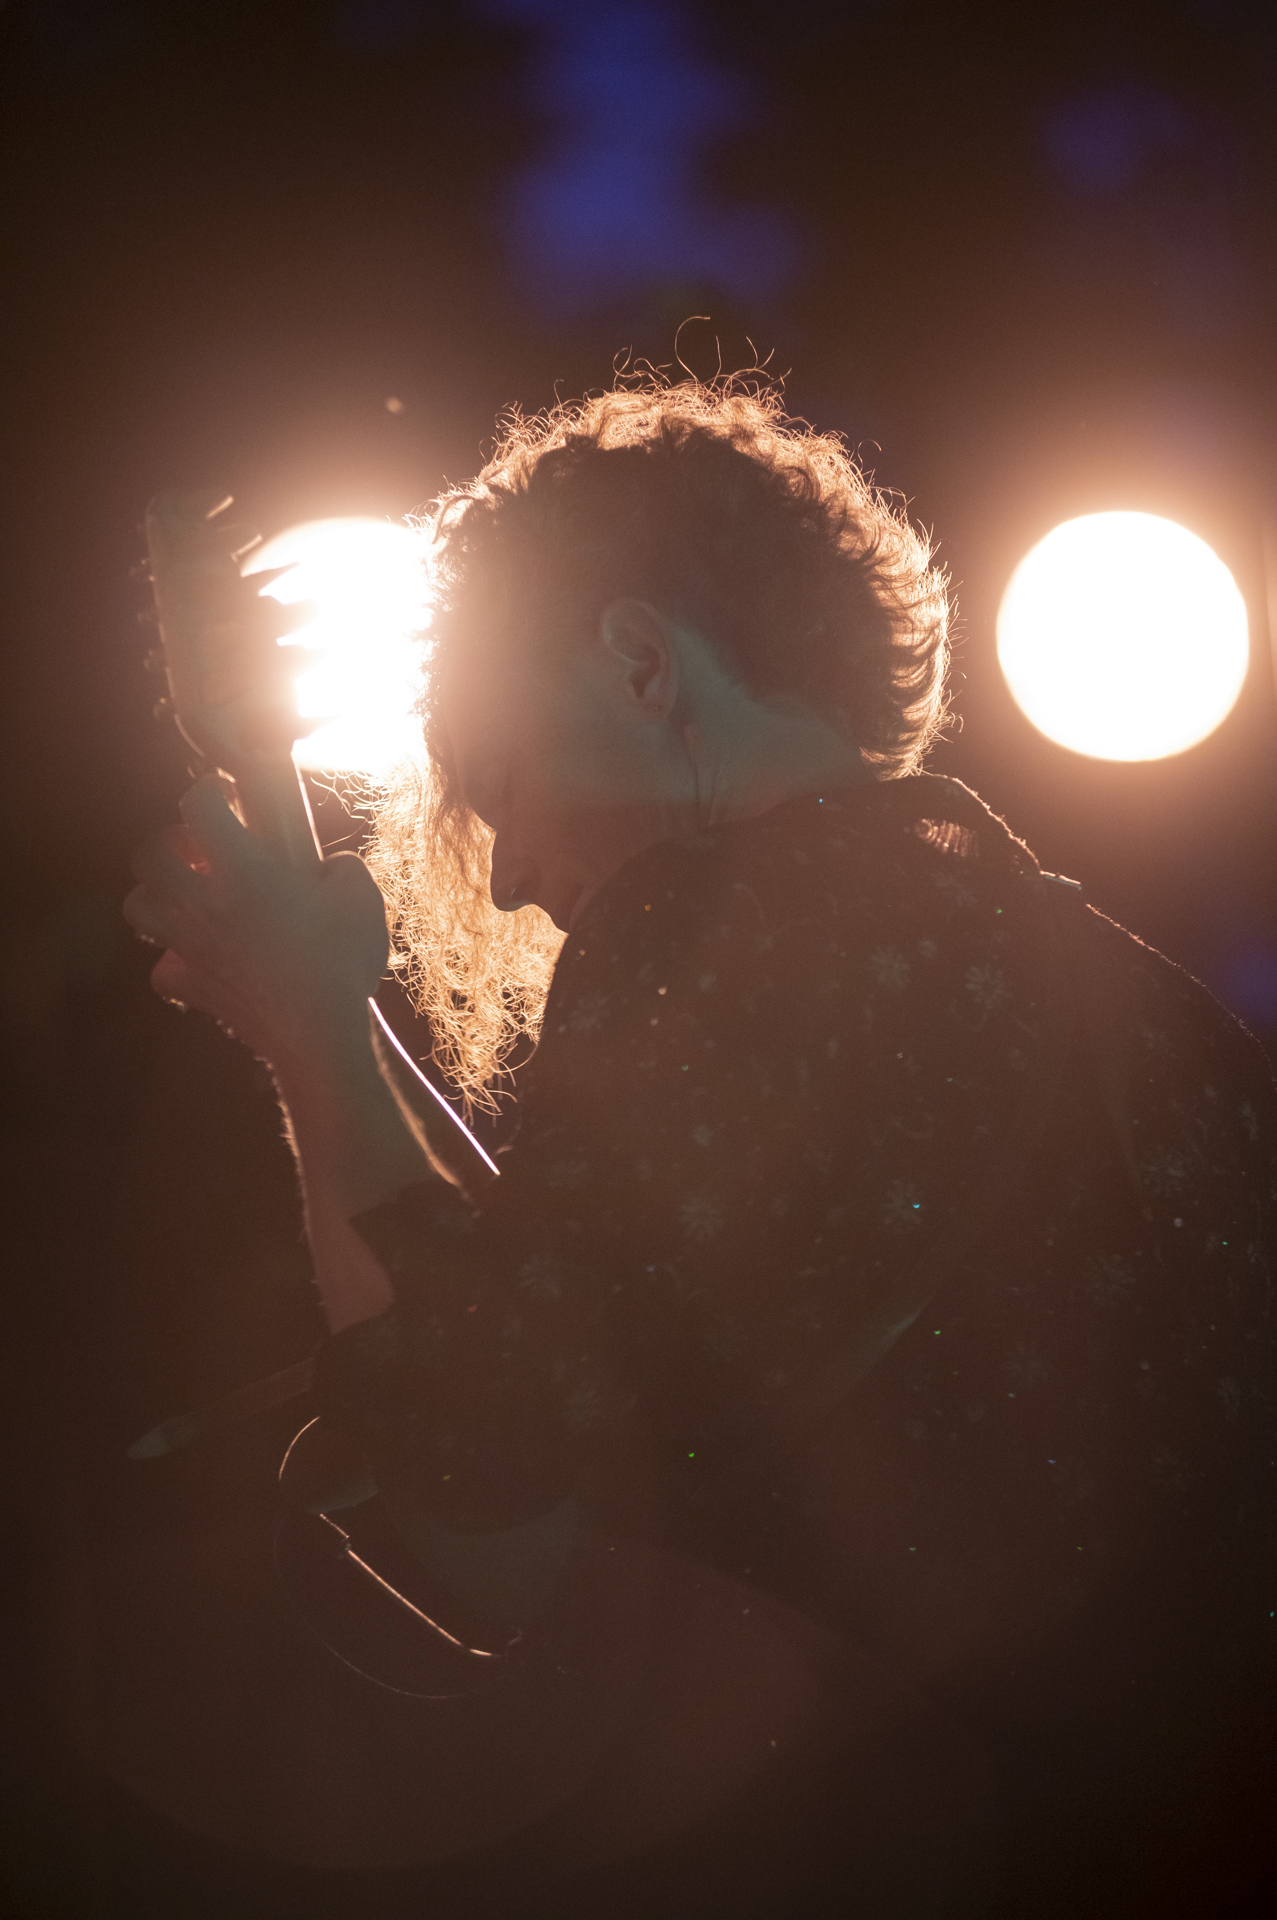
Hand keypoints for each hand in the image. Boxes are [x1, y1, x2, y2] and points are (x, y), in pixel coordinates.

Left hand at [124, 778, 389, 1073]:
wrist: (320, 1034)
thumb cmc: (342, 961)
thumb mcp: (362, 897)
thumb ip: (343, 867)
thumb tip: (333, 865)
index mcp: (241, 869)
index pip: (198, 804)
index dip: (210, 788)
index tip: (227, 792)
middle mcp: (203, 902)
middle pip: (149, 854)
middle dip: (170, 842)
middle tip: (201, 848)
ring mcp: (190, 946)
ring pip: (138, 906)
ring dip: (157, 894)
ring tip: (189, 895)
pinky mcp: (193, 986)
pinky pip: (163, 969)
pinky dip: (173, 959)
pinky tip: (202, 957)